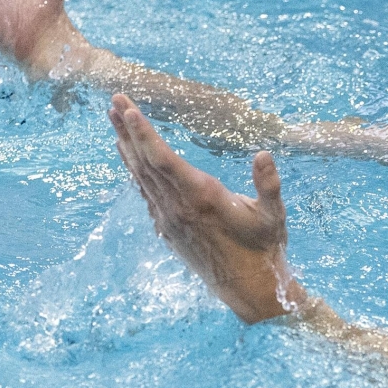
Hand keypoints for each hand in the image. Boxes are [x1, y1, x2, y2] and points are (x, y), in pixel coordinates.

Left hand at [108, 94, 303, 322]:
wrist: (249, 289)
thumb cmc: (264, 249)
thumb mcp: (274, 216)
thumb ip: (269, 184)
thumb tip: (264, 153)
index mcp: (202, 197)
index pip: (163, 160)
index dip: (143, 133)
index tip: (127, 109)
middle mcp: (178, 207)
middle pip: (144, 162)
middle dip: (127, 129)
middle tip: (114, 99)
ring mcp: (169, 219)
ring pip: (140, 176)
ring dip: (126, 146)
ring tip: (113, 119)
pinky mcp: (167, 229)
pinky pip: (145, 193)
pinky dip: (135, 170)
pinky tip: (129, 156)